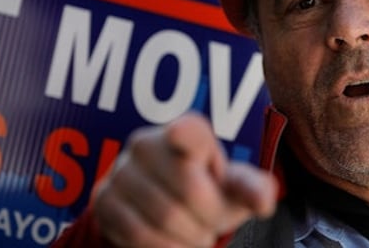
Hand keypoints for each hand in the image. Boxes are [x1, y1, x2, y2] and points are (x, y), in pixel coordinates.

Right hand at [92, 113, 277, 246]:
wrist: (161, 204)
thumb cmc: (205, 189)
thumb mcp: (232, 188)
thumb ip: (252, 189)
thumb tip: (265, 200)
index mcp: (186, 131)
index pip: (188, 132)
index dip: (187, 138)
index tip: (184, 141)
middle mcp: (147, 143)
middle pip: (190, 191)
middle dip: (210, 219)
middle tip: (212, 226)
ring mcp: (121, 171)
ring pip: (164, 217)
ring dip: (188, 237)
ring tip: (195, 235)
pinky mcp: (104, 201)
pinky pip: (137, 234)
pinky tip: (173, 244)